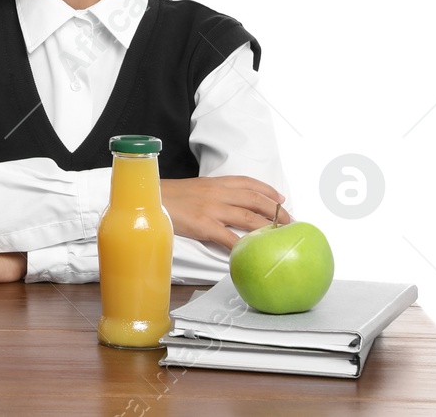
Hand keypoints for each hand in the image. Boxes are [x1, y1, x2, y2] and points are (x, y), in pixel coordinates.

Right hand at [160, 176, 288, 248]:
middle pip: (255, 201)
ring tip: (279, 237)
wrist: (146, 199)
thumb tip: (226, 205)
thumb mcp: (193, 188)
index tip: (281, 199)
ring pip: (249, 218)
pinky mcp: (204, 226)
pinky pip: (229, 238)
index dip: (268, 191)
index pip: (248, 183)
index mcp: (214, 183)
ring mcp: (212, 209)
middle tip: (289, 223)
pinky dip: (243, 246)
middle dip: (276, 212)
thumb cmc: (167, 196)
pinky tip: (251, 253)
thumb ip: (211, 194)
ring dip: (267, 229)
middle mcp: (217, 193)